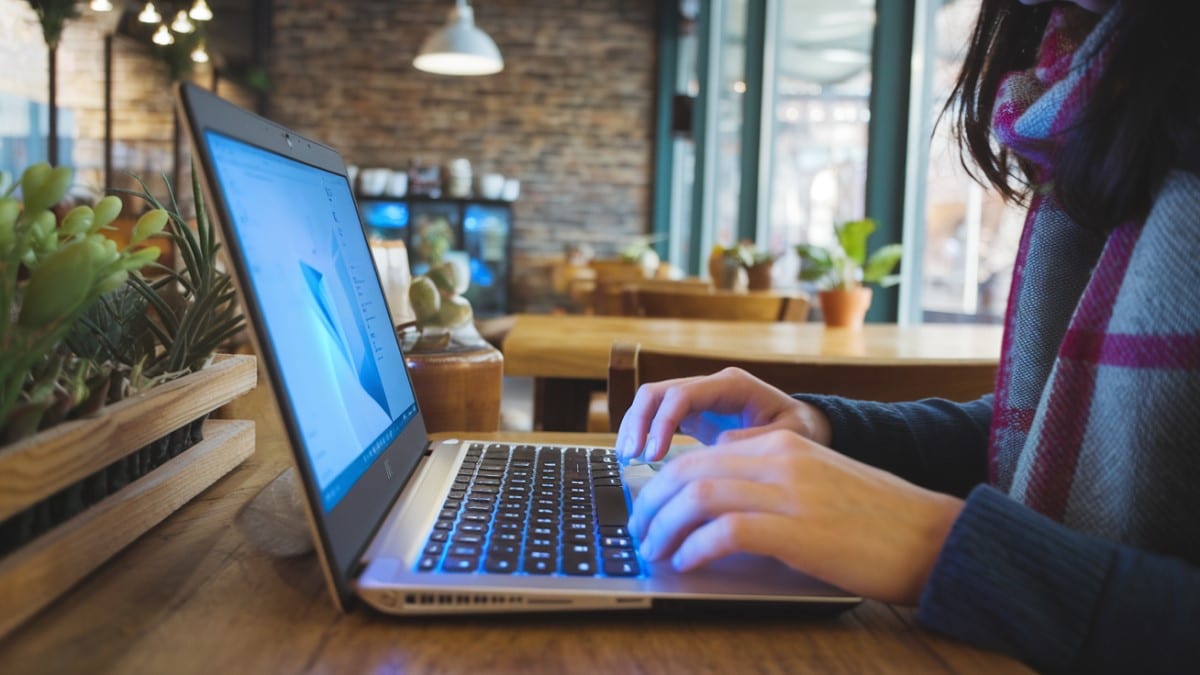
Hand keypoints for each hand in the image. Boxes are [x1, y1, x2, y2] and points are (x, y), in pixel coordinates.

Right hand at [616, 367, 831, 462]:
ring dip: (634, 426)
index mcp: (731, 385)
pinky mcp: (693, 414)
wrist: (805, 426)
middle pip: (657, 392)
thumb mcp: (789, 435)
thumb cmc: (800, 429)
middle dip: (638, 422)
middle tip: (630, 456)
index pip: (682, 395)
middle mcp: (710, 385)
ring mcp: (699, 398)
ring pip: (651, 401)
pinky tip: (636, 455)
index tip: (652, 455)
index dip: (661, 423)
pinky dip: (642, 432)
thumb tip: (721, 444)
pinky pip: (657, 416)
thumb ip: (756, 438)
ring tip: (626, 457)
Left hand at [627, 430, 963, 604]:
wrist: (934, 536)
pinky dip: (695, 547)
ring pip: (698, 495)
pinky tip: (686, 563)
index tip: (648, 509)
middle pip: (688, 470)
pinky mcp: (799, 530)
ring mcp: (790, 492)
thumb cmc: (877, 518)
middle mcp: (781, 457)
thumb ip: (770, 476)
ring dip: (663, 526)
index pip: (700, 453)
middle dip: (650, 503)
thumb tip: (717, 494)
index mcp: (782, 441)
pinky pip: (726, 531)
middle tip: (638, 533)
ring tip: (653, 551)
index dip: (662, 482)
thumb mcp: (817, 479)